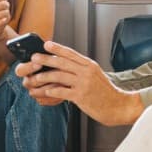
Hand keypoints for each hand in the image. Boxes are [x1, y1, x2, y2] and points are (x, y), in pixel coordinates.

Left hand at [17, 41, 143, 125]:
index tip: (46, 44)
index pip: (71, 53)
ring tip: (35, 77)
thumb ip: (83, 70)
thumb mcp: (96, 76)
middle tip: (34, 58)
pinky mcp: (81, 96)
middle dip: (46, 59)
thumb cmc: (106, 93)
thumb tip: (67, 65)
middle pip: (62, 62)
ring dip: (45, 76)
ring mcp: (84, 84)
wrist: (118, 106)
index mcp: (90, 65)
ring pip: (59, 76)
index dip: (57, 48)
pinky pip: (62, 92)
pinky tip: (45, 92)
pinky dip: (51, 91)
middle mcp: (86, 72)